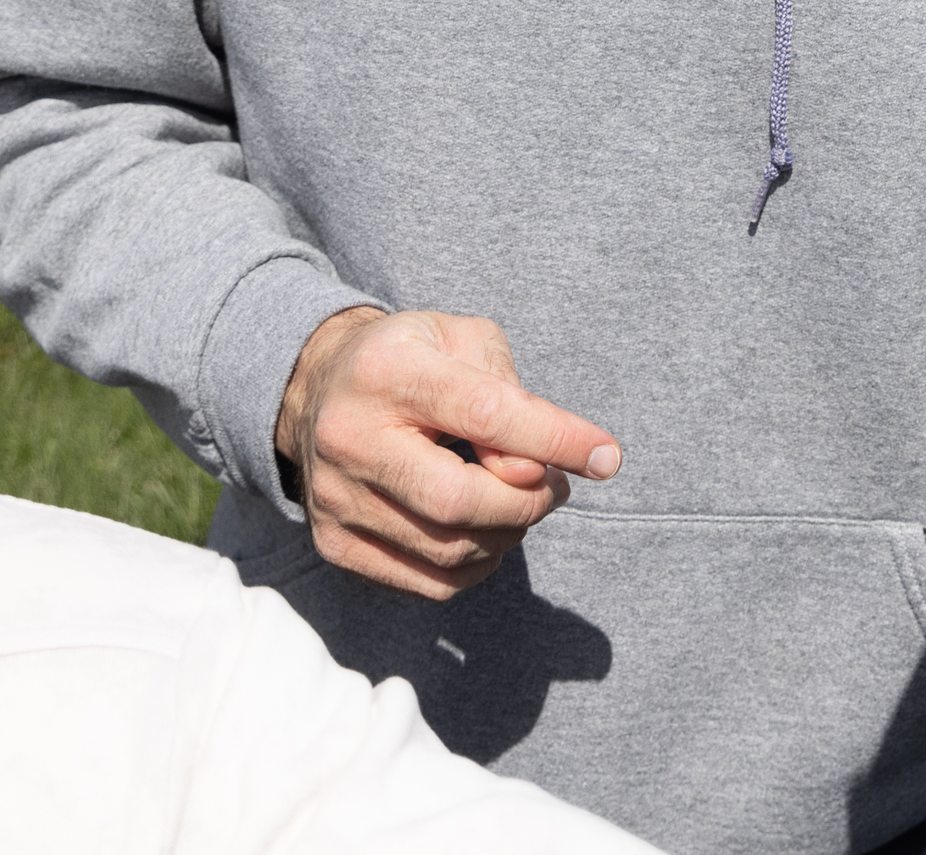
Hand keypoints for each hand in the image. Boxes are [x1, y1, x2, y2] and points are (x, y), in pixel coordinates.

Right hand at [273, 306, 621, 599]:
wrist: (319, 390)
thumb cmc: (412, 361)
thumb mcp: (463, 341)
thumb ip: (508, 394)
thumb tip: (533, 472)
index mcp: (385, 373)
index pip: (485, 414)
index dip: (555, 439)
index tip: (606, 457)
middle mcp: (349, 439)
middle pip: (460, 501)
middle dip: (527, 503)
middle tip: (553, 484)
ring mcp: (336, 500)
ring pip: (450, 550)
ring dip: (508, 534)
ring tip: (518, 499)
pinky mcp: (336, 546)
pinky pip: (430, 584)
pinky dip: (476, 565)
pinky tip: (484, 530)